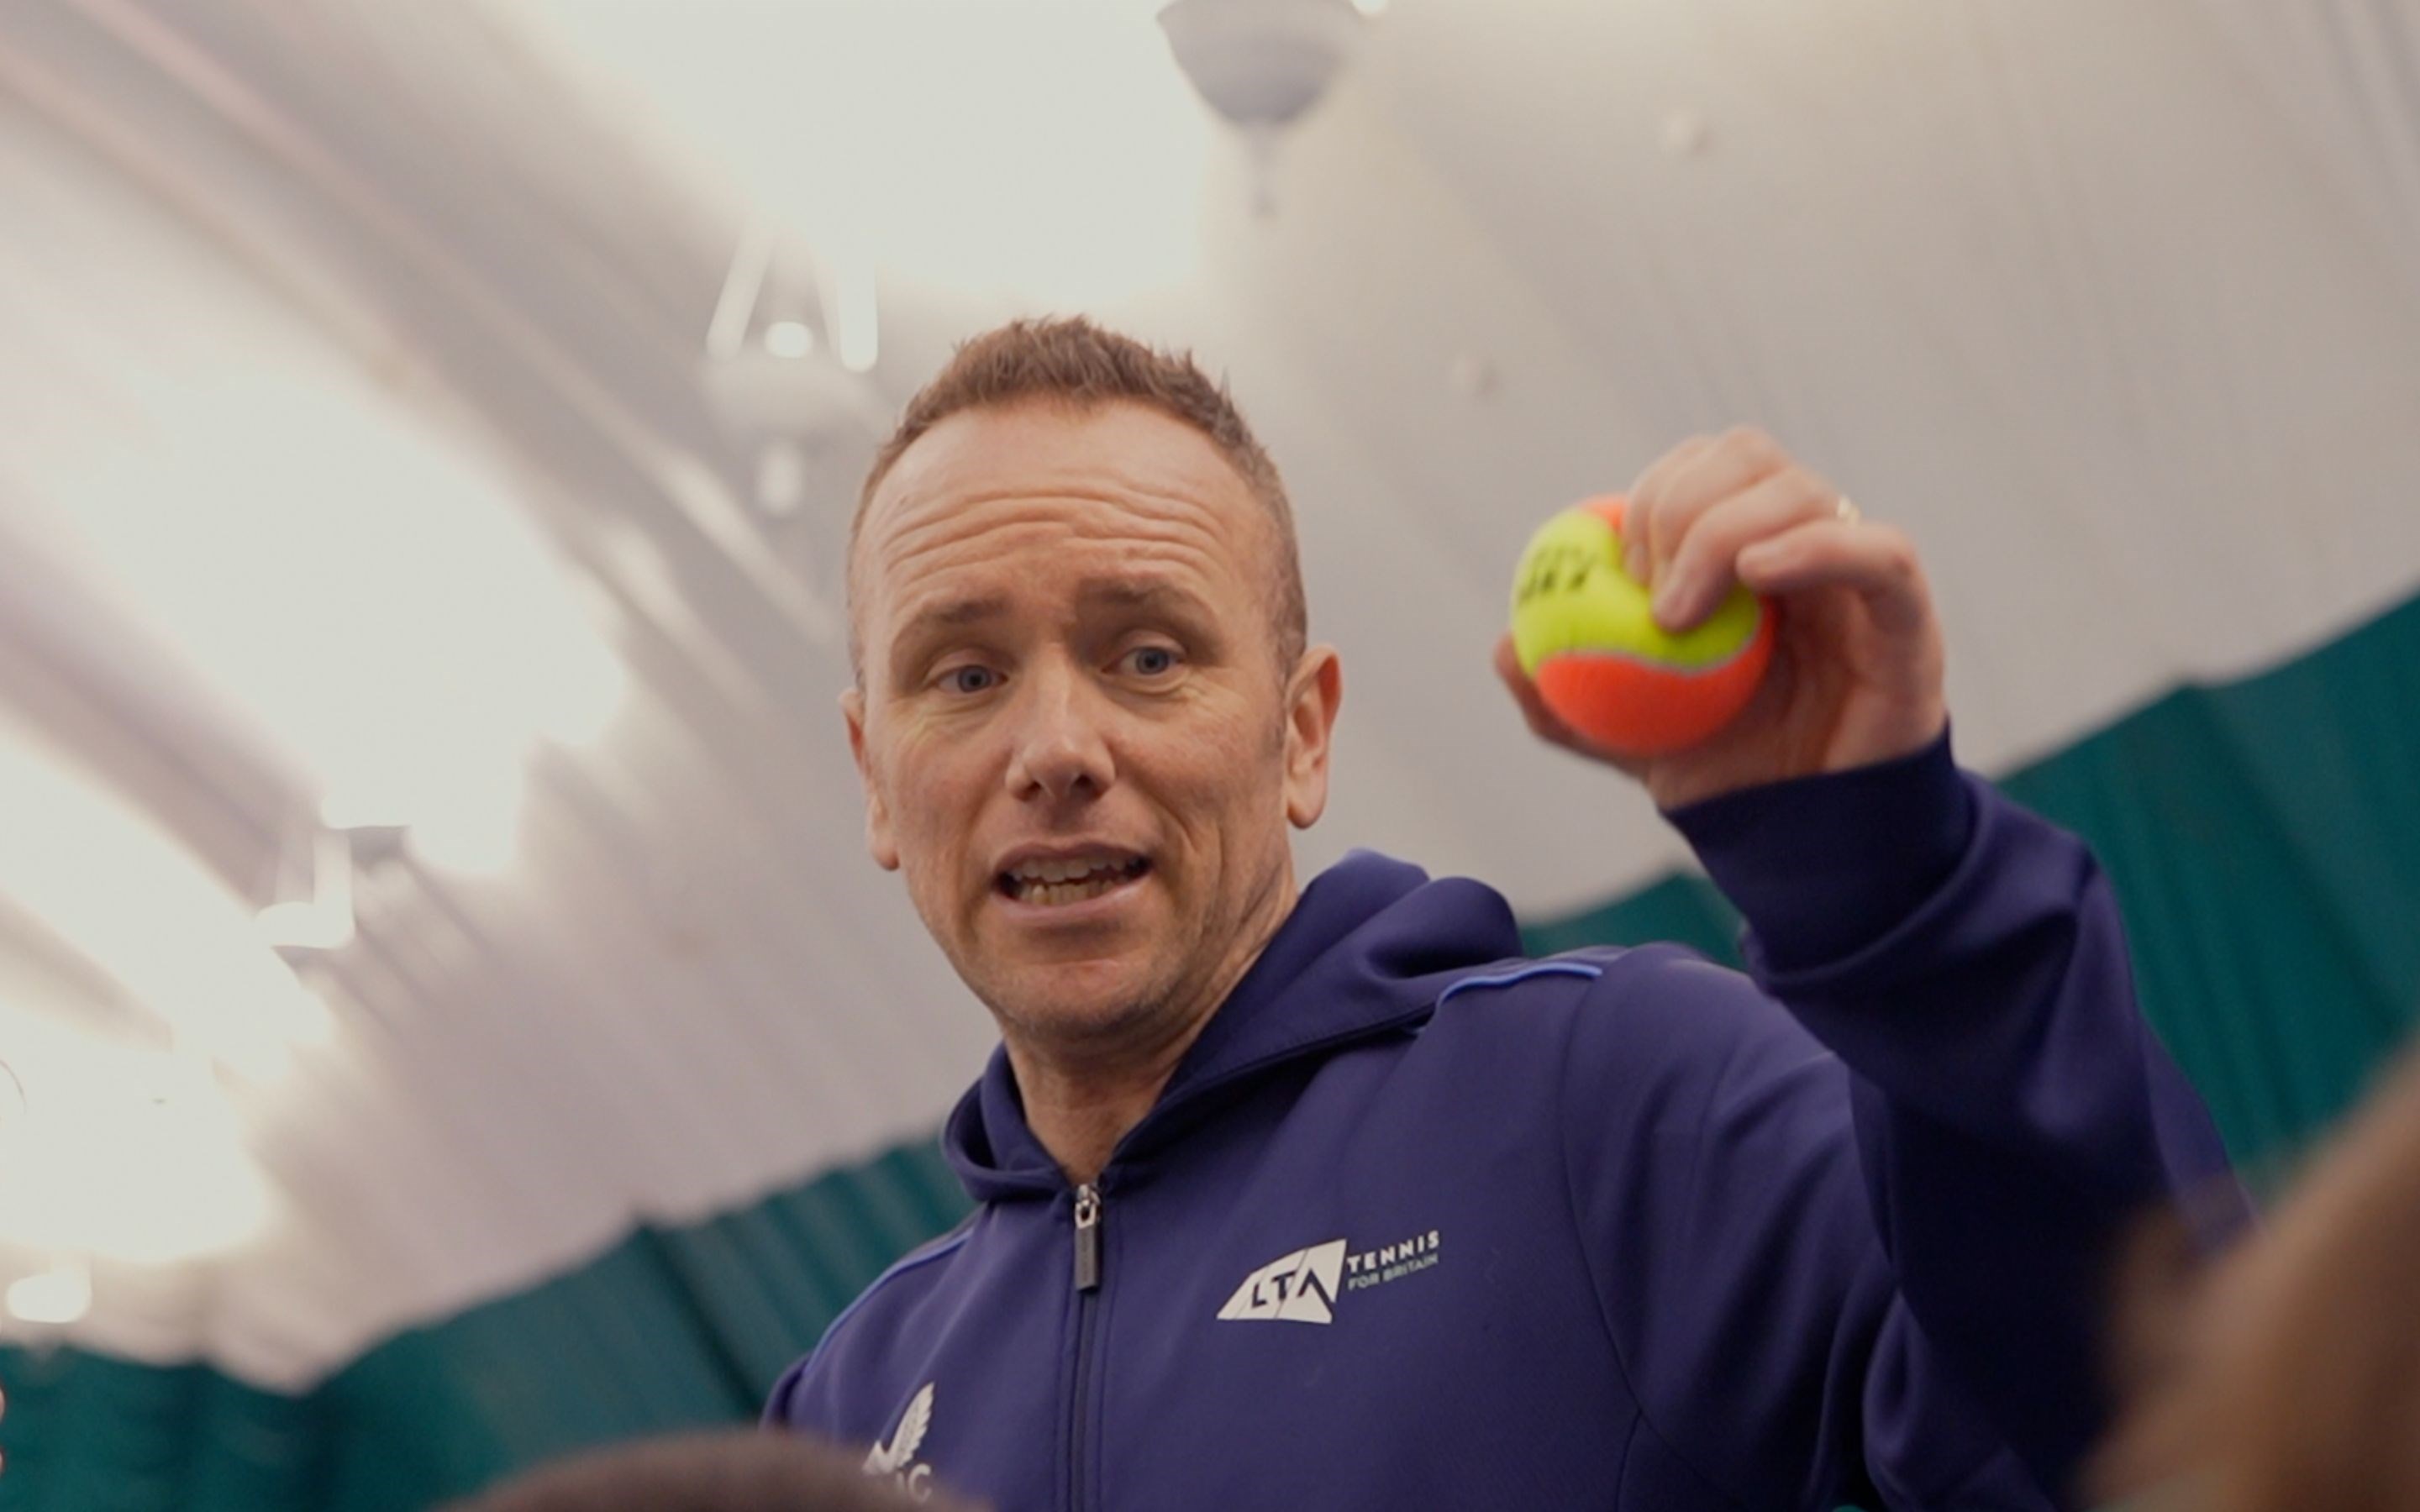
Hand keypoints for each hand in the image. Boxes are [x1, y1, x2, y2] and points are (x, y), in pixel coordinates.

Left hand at [1494, 426, 1945, 809]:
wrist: (1800, 835)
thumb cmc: (1719, 770)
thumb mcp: (1618, 738)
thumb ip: (1559, 698)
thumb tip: (1503, 645)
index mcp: (1745, 545)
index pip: (1702, 467)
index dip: (1654, 489)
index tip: (1613, 560)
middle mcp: (1806, 539)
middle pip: (1750, 457)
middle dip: (1681, 500)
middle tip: (1641, 580)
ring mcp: (1861, 571)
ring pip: (1806, 492)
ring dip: (1725, 531)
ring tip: (1676, 611)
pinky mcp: (1908, 614)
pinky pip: (1881, 553)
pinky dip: (1817, 546)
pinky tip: (1757, 574)